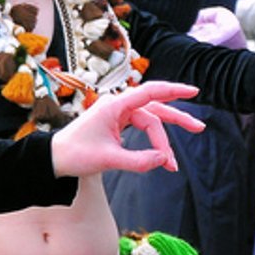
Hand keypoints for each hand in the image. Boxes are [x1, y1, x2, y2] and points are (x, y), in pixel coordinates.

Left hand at [47, 81, 204, 177]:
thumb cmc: (76, 154)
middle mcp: (117, 106)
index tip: (193, 91)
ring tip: (172, 164)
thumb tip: (164, 159)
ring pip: (150, 122)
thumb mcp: (108, 160)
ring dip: (163, 142)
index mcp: (113, 106)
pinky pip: (141, 128)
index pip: (149, 93)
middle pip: (154, 109)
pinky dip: (152, 142)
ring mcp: (117, 114)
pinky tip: (161, 157)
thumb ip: (138, 161)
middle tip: (199, 128)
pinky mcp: (116, 124)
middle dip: (177, 120)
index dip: (173, 90)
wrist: (55, 158)